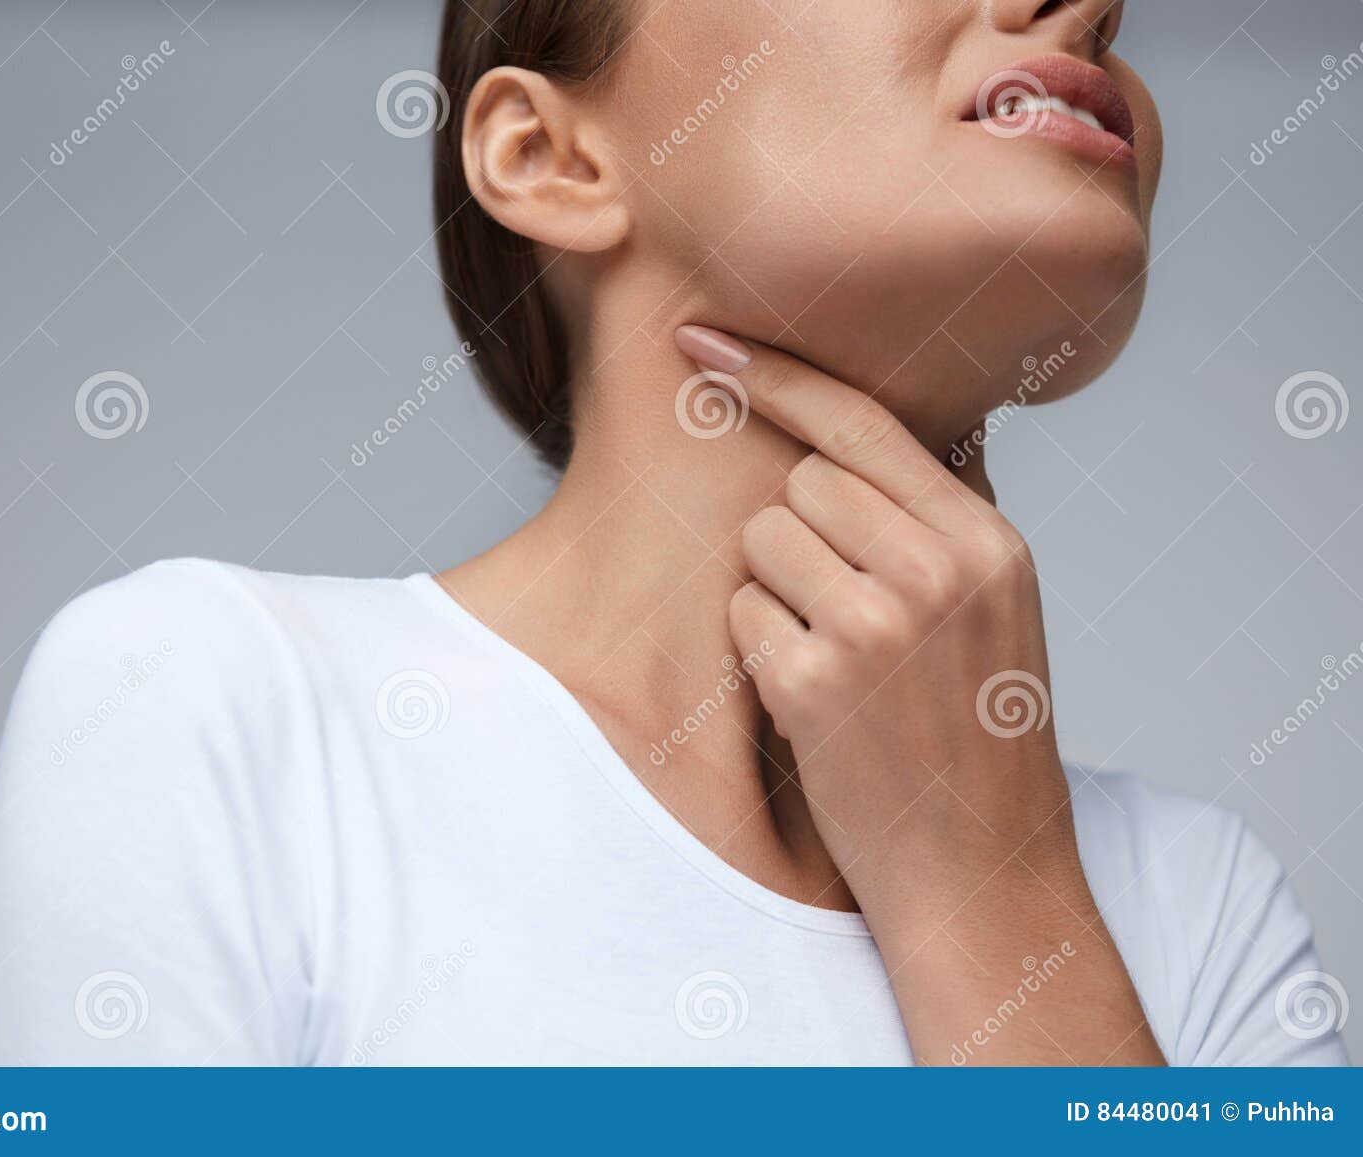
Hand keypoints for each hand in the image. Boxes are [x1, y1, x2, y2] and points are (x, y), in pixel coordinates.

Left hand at [675, 324, 1163, 1065]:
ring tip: (839, 658)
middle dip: (800, 534)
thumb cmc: (980, 732)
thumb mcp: (1003, 609)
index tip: (703, 336)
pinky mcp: (816, 682)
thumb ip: (952, 511)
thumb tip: (919, 420)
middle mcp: (936, 568)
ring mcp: (875, 624)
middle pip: (801, 481)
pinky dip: (763, 653)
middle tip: (845, 609)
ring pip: (762, 541)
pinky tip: (816, 702)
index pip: (862, 421)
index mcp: (987, 540)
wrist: (980, 866)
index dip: (776, 374)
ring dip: (778, 592)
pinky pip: (743, 615)